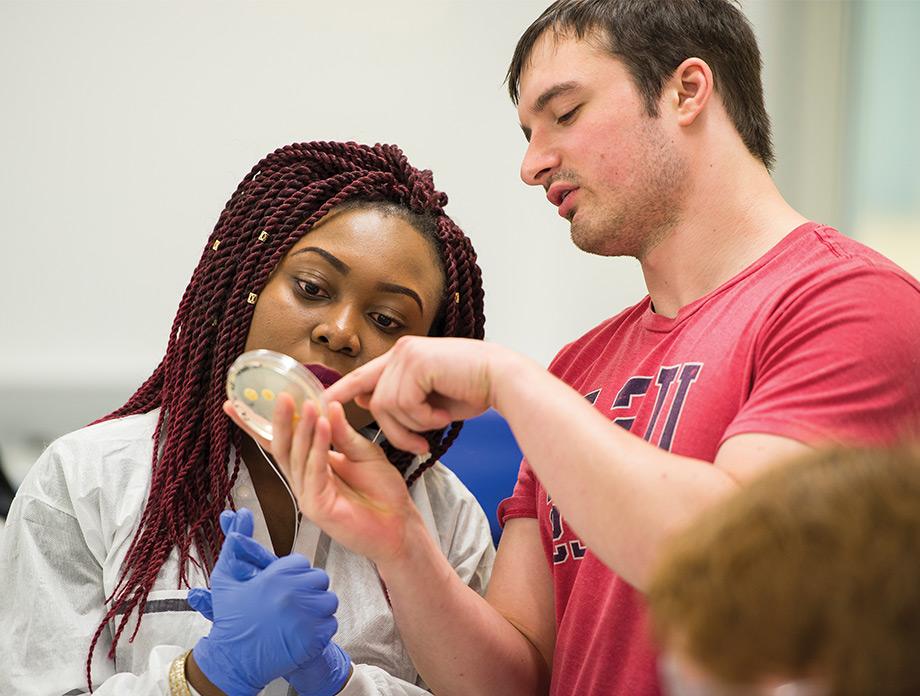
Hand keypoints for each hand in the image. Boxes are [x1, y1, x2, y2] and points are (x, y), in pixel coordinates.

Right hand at [188, 509, 340, 695]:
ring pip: (328, 601)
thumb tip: (240, 514)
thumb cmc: (231, 620)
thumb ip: (235, 545)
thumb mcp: (226, 579)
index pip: (301, 563)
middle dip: (307, 590)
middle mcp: (294, 594)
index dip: (292, 575)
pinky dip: (320, 629)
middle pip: (318, 580)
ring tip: (296, 618)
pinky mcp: (315, 638)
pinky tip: (301, 633)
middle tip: (291, 602)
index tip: (283, 587)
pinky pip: (331, 624)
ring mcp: (307, 617)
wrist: (233, 661)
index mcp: (277, 576)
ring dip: (316, 609)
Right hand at [227, 395, 420, 565]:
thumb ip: (343, 433)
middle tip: (282, 394)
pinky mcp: (317, 506)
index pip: (281, 441)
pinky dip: (318, 447)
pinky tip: (322, 425)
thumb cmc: (382, 491)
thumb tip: (329, 405)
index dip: (258, 424)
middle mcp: (304, 479)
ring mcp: (307, 494)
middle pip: (283, 447)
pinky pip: (315, 470)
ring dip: (302, 429)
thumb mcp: (363, 452)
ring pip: (297, 457)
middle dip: (280, 420)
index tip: (235, 403)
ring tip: (308, 404)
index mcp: (311, 465)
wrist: (399, 525)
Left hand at [324, 336, 507, 453]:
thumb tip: (365, 403)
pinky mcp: (416, 363)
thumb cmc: (473, 390)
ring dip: (413, 425)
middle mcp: (400, 351)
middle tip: (421, 444)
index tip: (320, 409)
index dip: (339, 394)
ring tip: (440, 422)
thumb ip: (401, 398)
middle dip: (394, 430)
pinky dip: (423, 419)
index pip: (361, 377)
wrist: (504, 380)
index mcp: (403, 356)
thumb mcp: (430, 398)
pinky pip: (403, 405)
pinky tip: (443, 414)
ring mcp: (407, 354)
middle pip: (373, 401)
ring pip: (386, 406)